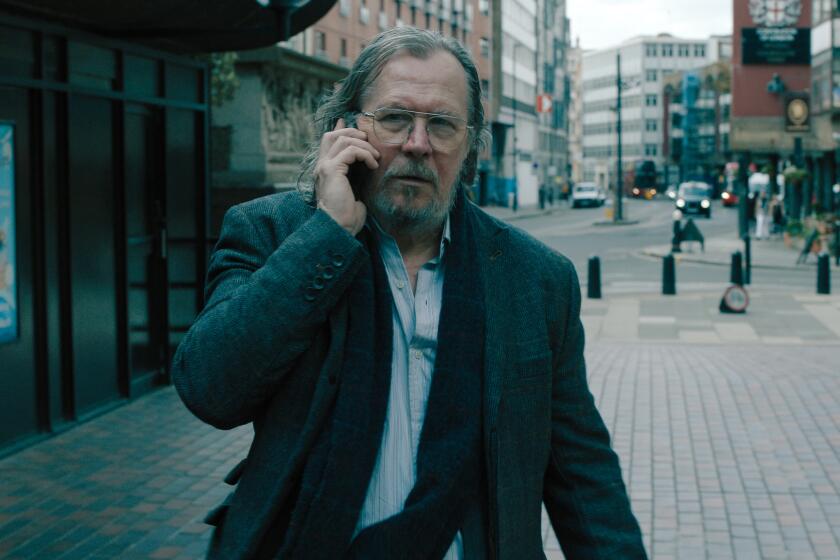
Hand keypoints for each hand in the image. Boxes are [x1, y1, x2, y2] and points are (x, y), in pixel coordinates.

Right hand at [314, 117, 379, 235]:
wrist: (339, 228)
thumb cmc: (347, 216)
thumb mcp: (354, 190)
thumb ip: (355, 175)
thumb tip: (365, 166)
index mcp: (325, 170)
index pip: (328, 141)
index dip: (341, 129)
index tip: (356, 126)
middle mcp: (321, 165)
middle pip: (333, 134)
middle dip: (353, 133)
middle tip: (370, 143)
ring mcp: (324, 166)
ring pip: (343, 139)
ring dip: (364, 145)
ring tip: (375, 159)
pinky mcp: (331, 170)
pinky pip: (351, 150)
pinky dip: (365, 154)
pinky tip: (373, 165)